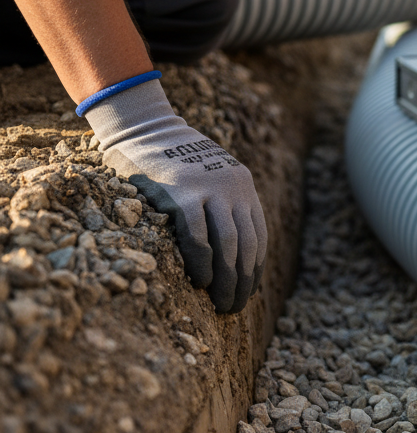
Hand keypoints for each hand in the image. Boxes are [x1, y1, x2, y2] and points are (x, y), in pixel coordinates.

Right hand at [81, 77, 266, 313]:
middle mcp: (233, 188)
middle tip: (235, 306)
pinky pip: (197, 236)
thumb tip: (228, 254)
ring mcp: (208, 189)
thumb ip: (222, 205)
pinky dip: (202, 262)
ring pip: (228, 246)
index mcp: (243, 186)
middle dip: (243, 281)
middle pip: (246, 246)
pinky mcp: (181, 193)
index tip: (249, 290)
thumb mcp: (209, 177)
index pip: (258, 237)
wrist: (142, 125)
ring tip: (222, 304)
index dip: (255, 268)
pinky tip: (201, 281)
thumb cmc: (171, 160)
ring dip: (227, 281)